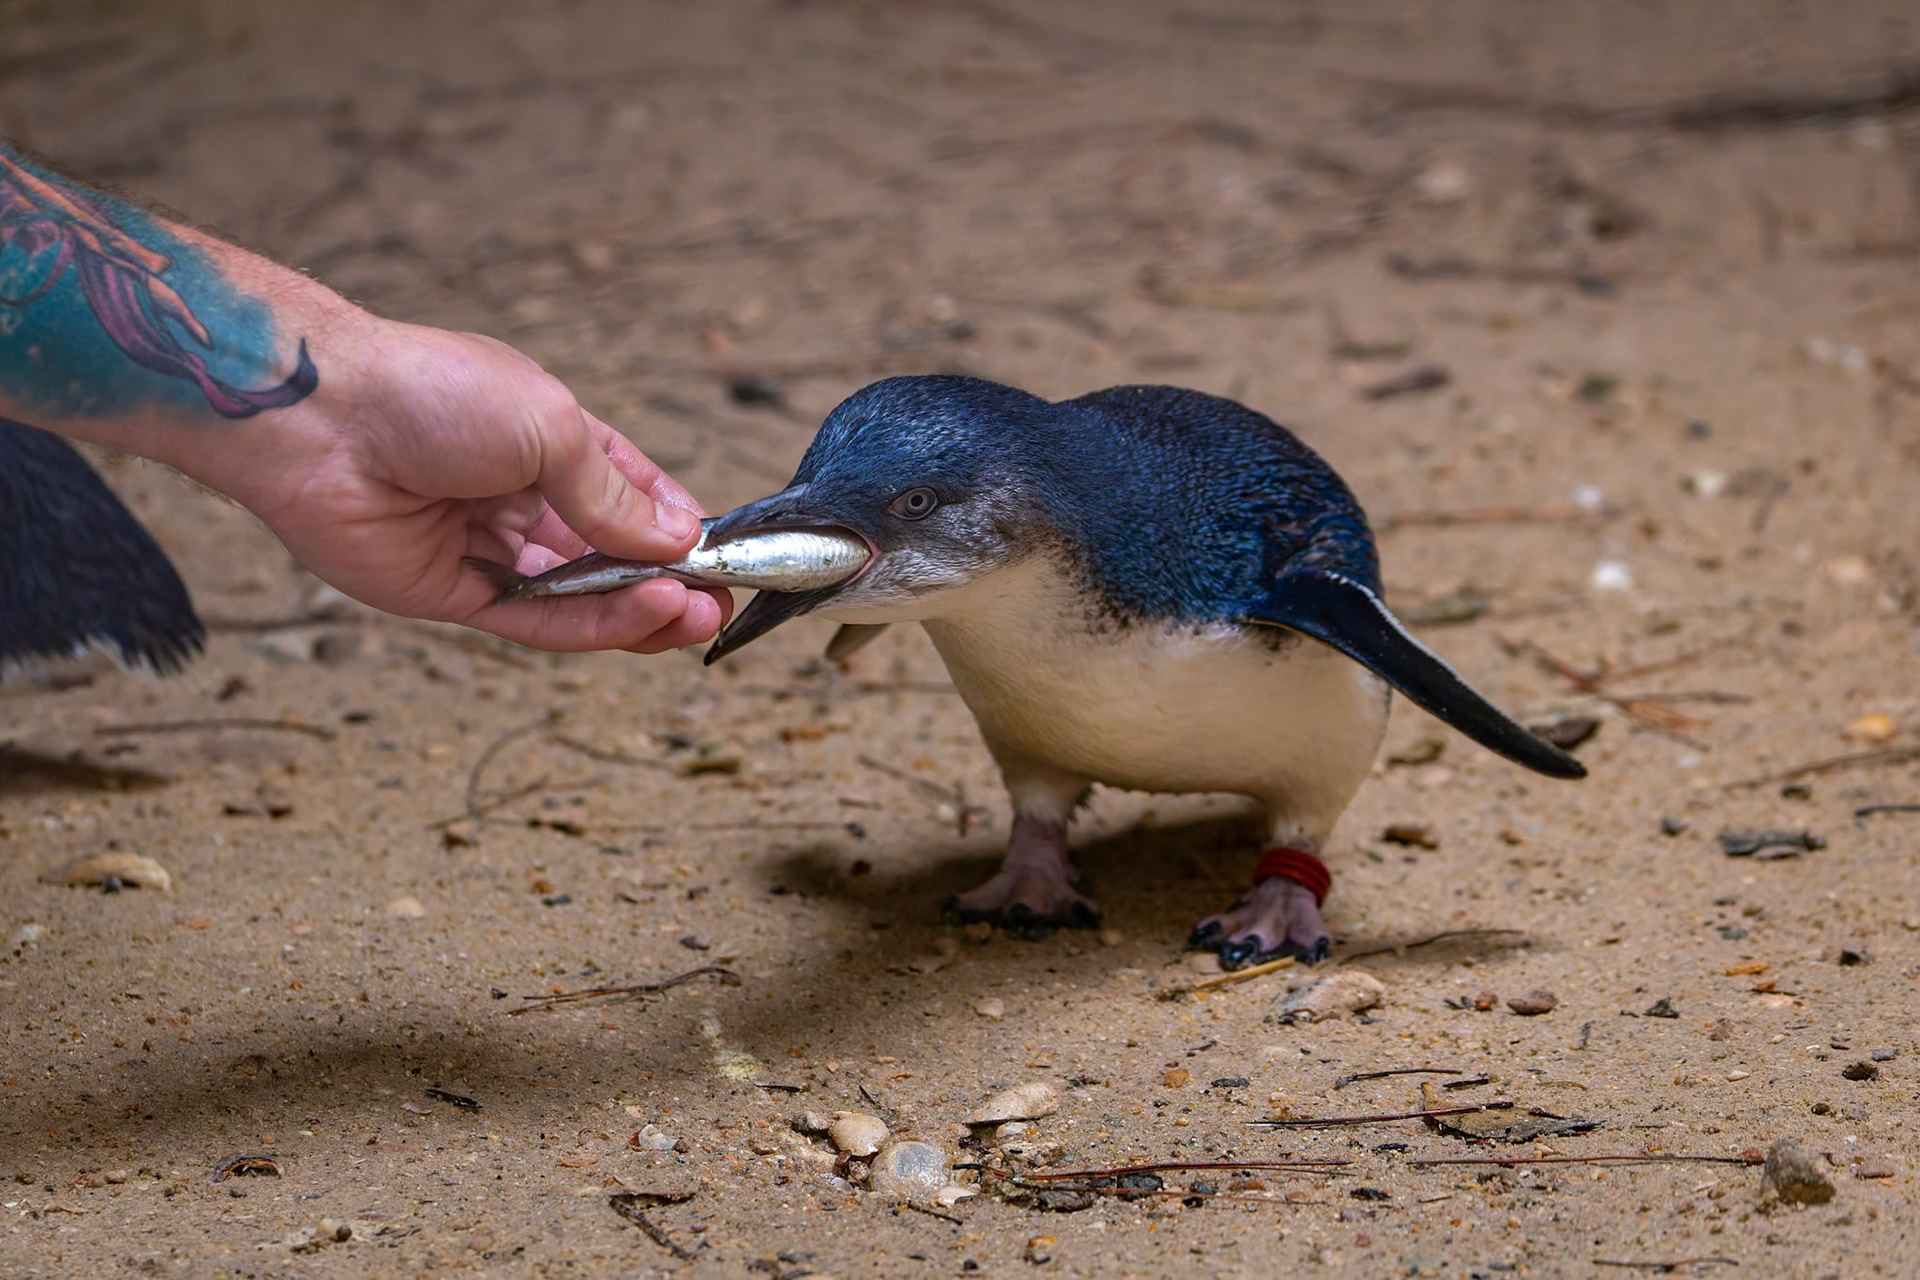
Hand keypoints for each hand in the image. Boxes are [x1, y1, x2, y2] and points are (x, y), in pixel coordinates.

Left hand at [219, 316, 730, 651]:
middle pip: (611, 557)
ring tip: (693, 616)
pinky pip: (535, 623)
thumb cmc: (432, 393)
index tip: (723, 557)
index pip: (633, 497)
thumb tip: (677, 540)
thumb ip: (613, 494)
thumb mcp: (551, 427)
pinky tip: (643, 614)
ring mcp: (489, 550)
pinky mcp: (454, 595)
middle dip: (668, 581)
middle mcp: (522, 498)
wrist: (317, 418)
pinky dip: (593, 625)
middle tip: (716, 605)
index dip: (678, 530)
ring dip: (641, 610)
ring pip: (580, 598)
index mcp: (551, 442)